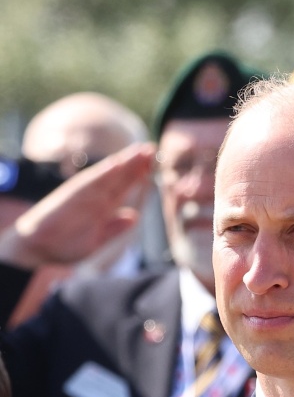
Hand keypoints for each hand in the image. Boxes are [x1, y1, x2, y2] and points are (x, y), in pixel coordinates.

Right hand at [0, 142, 156, 269]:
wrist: (36, 248)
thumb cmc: (64, 244)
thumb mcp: (96, 241)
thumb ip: (113, 229)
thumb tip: (134, 216)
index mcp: (100, 208)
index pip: (123, 187)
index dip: (138, 175)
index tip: (154, 163)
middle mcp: (93, 199)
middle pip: (118, 178)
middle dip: (135, 163)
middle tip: (152, 148)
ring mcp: (82, 197)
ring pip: (106, 177)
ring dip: (123, 163)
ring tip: (140, 151)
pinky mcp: (70, 199)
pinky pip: (88, 185)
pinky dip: (102, 174)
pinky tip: (116, 164)